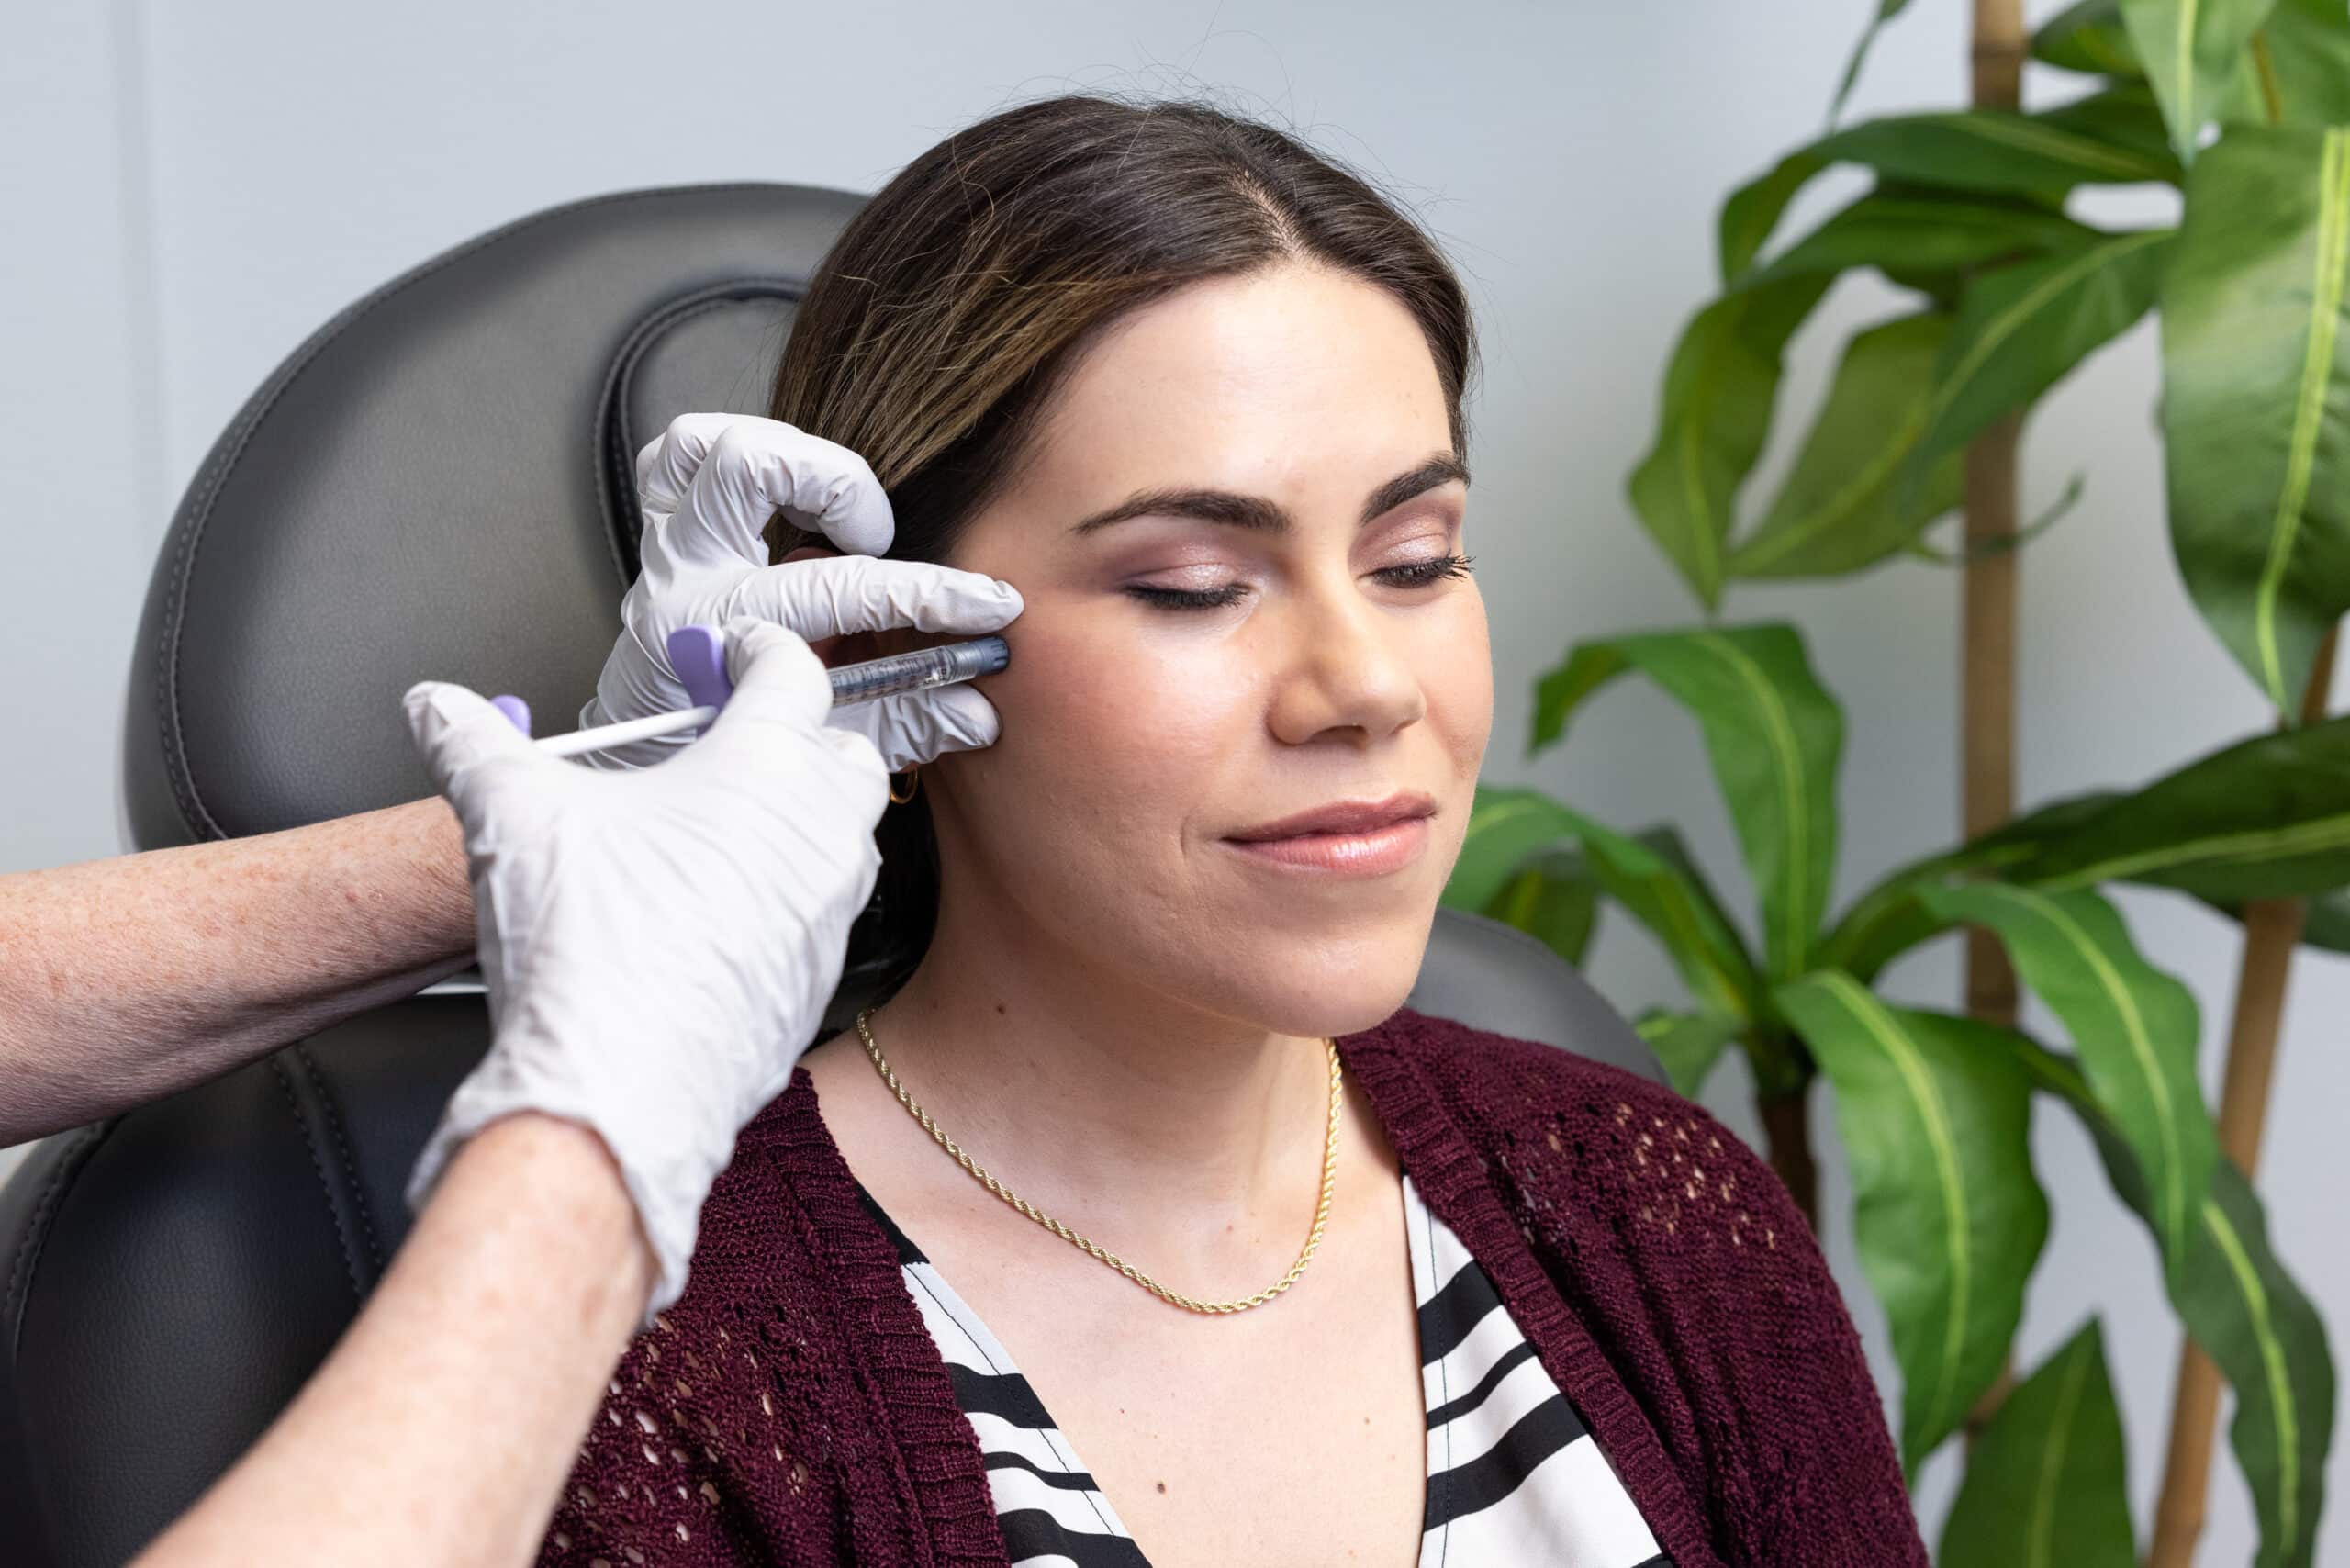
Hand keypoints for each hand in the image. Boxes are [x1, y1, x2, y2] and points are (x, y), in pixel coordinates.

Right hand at [402, 618, 886, 1313]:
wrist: (617, 1091)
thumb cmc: (589, 953)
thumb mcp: (512, 819)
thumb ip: (473, 744)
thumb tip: (436, 707)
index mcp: (764, 770)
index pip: (793, 674)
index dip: (760, 649)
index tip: (735, 650)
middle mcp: (816, 833)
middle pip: (840, 750)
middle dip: (796, 733)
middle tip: (733, 735)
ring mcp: (829, 909)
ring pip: (842, 834)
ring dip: (797, 814)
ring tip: (722, 820)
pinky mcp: (820, 974)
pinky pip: (821, 910)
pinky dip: (786, 890)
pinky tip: (720, 907)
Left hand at [582, 412, 1021, 769]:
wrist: (658, 748)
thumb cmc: (742, 742)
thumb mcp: (831, 742)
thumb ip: (905, 721)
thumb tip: (978, 710)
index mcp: (721, 635)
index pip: (839, 590)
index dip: (928, 593)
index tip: (988, 604)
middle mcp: (682, 578)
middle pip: (748, 468)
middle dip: (839, 487)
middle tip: (877, 538)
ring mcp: (665, 546)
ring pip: (702, 444)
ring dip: (784, 455)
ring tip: (836, 500)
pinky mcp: (659, 527)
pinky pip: (676, 455)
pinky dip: (734, 454)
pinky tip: (787, 488)